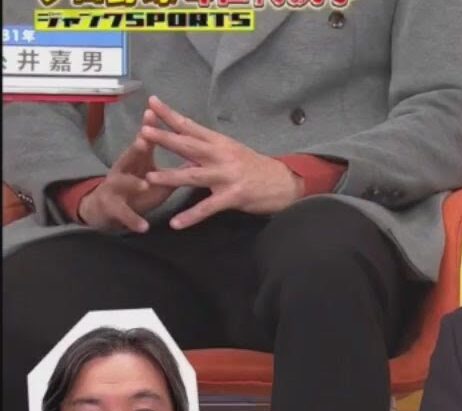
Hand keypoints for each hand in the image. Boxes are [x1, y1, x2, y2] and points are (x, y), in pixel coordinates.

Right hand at [78, 120, 175, 231]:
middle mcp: (123, 169)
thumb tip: (199, 156)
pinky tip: (144, 227)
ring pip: (121, 183)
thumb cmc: (137, 188)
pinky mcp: (113, 208)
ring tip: (144, 184)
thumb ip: (175, 168)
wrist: (106, 210)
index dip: (149, 127)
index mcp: (136, 160)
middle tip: (143, 141)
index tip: (153, 112)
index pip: (145, 141)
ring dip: (133, 183)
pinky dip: (134, 220)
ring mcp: (115, 188)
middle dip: (136, 149)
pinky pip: (124, 214)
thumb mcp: (158, 177)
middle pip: (129, 156)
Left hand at [139, 96, 303, 229]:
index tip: (151, 103)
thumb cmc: (256, 167)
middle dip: (166, 139)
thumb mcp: (232, 152)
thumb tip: (182, 147)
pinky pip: (208, 208)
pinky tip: (175, 224)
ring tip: (150, 178)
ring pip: (194, 176)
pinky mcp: (233, 196)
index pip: (191, 126)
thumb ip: (206, 150)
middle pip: (189, 146)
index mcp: (220, 143)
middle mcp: (222, 156)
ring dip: (171, 177)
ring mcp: (227, 176)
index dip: (170, 115)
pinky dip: (191, 216)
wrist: (285, 182)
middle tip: (143, 131)